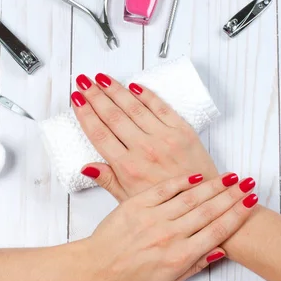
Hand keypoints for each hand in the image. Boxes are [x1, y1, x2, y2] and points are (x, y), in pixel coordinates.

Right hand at [72, 73, 217, 200]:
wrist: (203, 200)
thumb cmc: (168, 202)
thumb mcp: (130, 200)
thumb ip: (108, 180)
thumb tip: (86, 167)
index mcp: (128, 167)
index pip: (100, 134)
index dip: (85, 114)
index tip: (77, 100)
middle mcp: (144, 149)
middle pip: (113, 116)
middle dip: (95, 96)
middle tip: (84, 82)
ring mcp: (164, 137)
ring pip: (134, 107)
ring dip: (115, 90)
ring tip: (101, 79)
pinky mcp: (183, 130)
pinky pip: (160, 107)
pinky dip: (146, 95)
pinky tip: (133, 86)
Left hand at [84, 172, 257, 280]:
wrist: (97, 268)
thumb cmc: (131, 278)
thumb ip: (196, 264)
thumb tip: (220, 249)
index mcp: (179, 256)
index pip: (217, 231)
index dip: (238, 215)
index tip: (251, 202)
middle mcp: (169, 235)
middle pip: (209, 211)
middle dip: (232, 196)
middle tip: (249, 183)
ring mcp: (152, 217)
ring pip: (190, 198)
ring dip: (213, 186)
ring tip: (230, 177)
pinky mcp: (136, 204)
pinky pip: (163, 189)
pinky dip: (181, 181)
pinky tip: (196, 176)